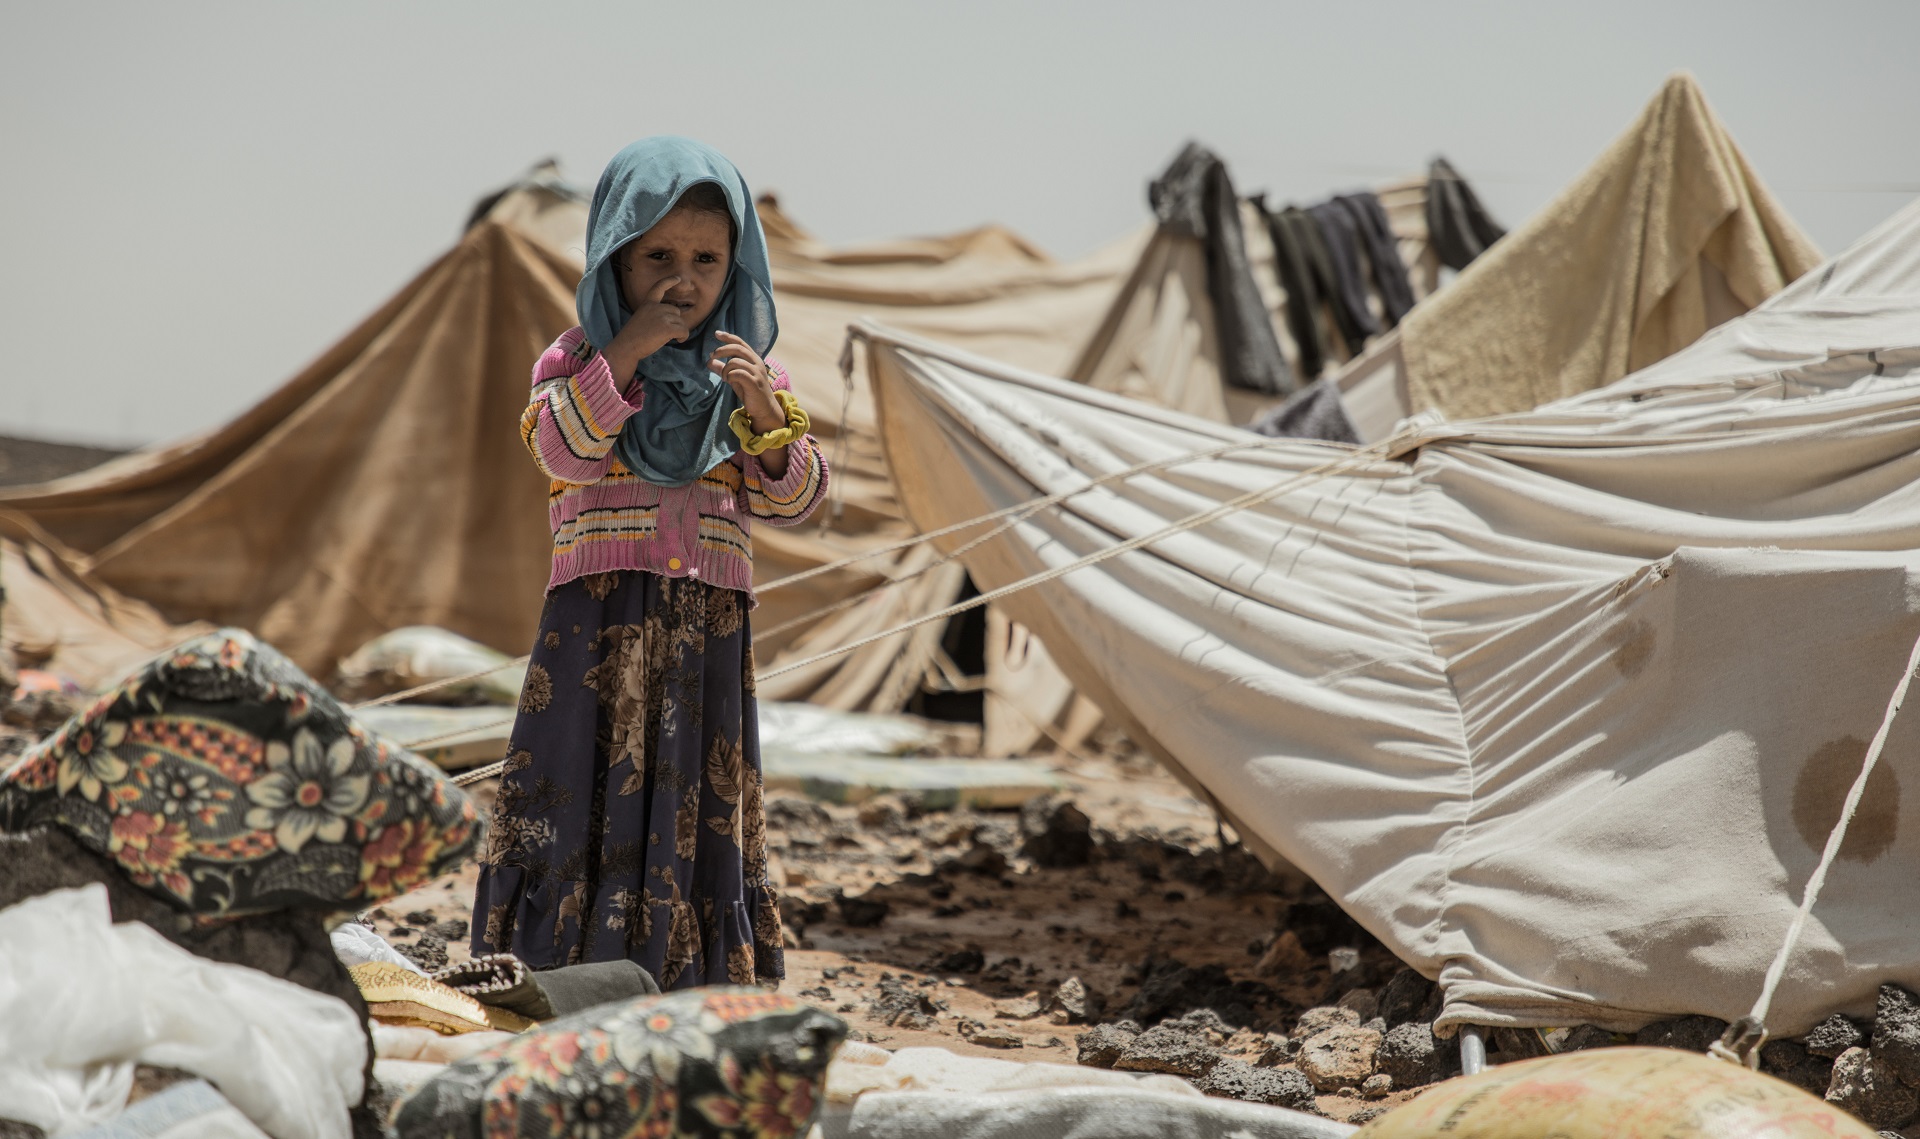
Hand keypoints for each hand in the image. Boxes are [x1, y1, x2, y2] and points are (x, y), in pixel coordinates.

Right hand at [603, 275, 688, 389]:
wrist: (626, 347)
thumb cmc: (633, 337)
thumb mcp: (642, 318)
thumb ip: (654, 314)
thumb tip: (672, 319)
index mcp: (648, 303)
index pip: (659, 287)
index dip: (669, 281)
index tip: (678, 278)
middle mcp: (656, 307)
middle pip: (676, 311)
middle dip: (674, 322)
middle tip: (664, 332)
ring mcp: (662, 317)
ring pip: (681, 322)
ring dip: (678, 331)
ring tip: (669, 338)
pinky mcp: (667, 328)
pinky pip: (684, 331)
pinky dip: (683, 337)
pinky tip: (678, 340)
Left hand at [710, 331, 782, 431]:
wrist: (764, 408)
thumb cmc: (749, 391)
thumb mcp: (734, 378)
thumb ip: (723, 369)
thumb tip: (709, 362)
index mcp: (753, 359)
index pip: (740, 343)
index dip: (728, 337)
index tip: (716, 334)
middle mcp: (756, 362)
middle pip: (737, 348)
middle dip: (722, 350)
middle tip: (712, 356)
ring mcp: (756, 372)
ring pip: (735, 361)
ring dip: (725, 369)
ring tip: (723, 377)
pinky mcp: (754, 383)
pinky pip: (738, 374)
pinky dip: (730, 376)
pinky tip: (728, 381)